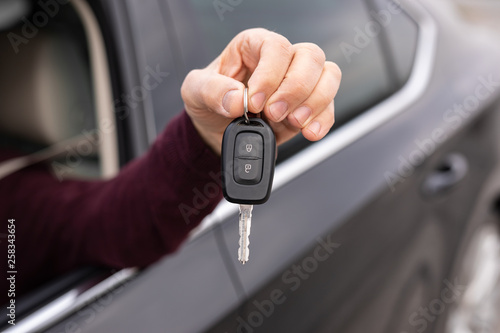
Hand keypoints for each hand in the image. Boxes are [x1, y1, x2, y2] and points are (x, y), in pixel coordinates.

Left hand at [181, 28, 341, 154]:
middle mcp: (280, 61)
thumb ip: (212, 91)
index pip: (275, 47)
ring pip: (328, 76)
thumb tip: (237, 99)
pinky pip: (328, 106)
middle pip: (309, 57)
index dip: (270, 74)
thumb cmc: (209, 100)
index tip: (255, 101)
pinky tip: (309, 132)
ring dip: (314, 102)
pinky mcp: (306, 106)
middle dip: (295, 89)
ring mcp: (297, 83)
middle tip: (274, 113)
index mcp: (253, 46)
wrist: (216, 130)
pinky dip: (322, 120)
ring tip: (293, 122)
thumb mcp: (195, 91)